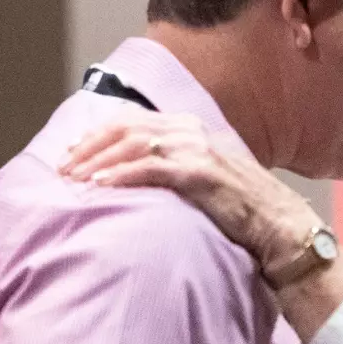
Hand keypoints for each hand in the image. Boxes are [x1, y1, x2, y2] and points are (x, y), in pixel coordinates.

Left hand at [60, 110, 320, 272]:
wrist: (279, 223)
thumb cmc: (243, 207)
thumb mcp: (207, 175)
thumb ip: (177, 165)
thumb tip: (141, 173)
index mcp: (191, 127)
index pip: (133, 120)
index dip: (98, 135)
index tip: (74, 152)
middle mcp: (192, 131)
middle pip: (126, 127)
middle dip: (89, 147)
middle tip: (63, 167)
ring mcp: (196, 149)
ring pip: (132, 144)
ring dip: (97, 162)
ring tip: (74, 179)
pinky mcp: (199, 173)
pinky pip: (149, 168)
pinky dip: (120, 175)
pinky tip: (100, 186)